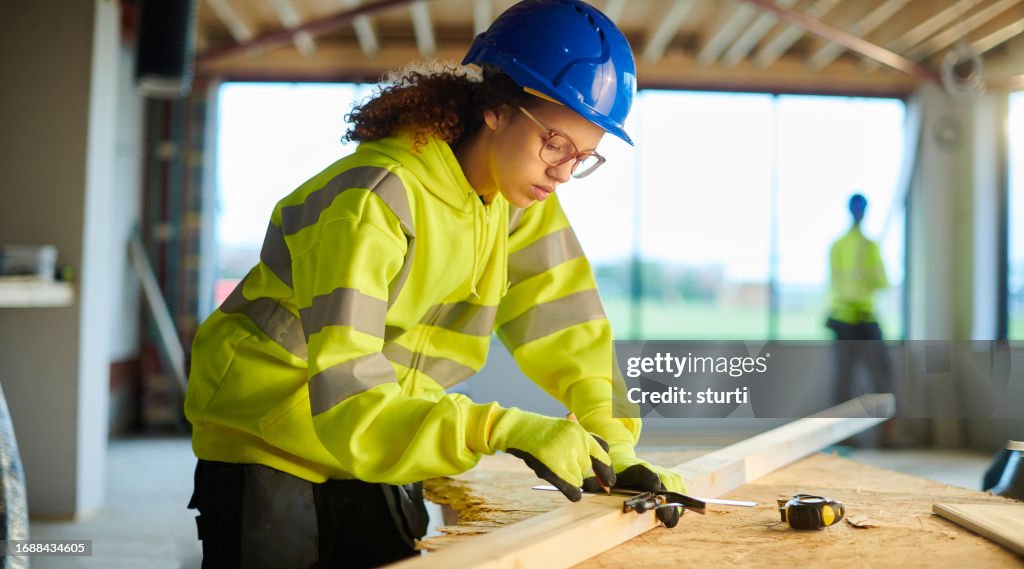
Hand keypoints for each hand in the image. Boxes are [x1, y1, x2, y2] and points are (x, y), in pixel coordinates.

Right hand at [489, 408, 615, 501]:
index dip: (606, 470)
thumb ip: (584, 446)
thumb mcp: (567, 430)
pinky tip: (575, 495)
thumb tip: (603, 475)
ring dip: (570, 478)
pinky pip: (573, 489)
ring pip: (578, 479)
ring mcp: (566, 456)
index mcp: (582, 433)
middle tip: (564, 465)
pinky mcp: (555, 469)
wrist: (520, 429)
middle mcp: (578, 444)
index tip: (609, 482)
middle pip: (587, 469)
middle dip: (579, 471)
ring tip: (552, 464)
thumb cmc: (543, 433)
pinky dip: (574, 494)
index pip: (603, 455)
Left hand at [574, 413, 686, 526]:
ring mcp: (666, 475)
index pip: (644, 470)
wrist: (624, 462)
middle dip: (666, 499)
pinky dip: (679, 505)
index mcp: (634, 467)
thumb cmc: (614, 473)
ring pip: (676, 488)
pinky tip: (671, 518)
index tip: (655, 485)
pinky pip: (681, 493)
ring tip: (667, 520)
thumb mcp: (603, 477)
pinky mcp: (674, 482)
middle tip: (663, 516)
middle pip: (666, 482)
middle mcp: (653, 469)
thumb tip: (582, 488)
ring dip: (674, 505)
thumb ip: (593, 483)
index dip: (650, 477)